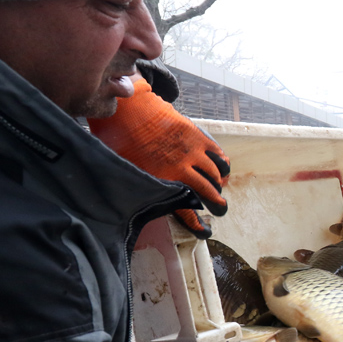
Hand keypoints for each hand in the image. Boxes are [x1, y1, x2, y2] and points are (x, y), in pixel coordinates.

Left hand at [89, 78, 230, 237]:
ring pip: (216, 173)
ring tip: (219, 187)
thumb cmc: (119, 140)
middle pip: (209, 191)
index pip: (185, 209)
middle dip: (218, 203)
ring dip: (219, 183)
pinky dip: (223, 163)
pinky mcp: (197, 136)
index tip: (205, 232)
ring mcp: (192, 151)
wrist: (128, 109)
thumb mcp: (124, 171)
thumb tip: (134, 208)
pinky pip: (218, 154)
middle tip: (220, 208)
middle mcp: (181, 169)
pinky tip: (221, 167)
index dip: (197, 224)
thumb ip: (137, 188)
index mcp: (162, 181)